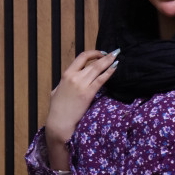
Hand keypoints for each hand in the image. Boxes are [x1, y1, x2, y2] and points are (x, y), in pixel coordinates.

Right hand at [45, 49, 118, 168]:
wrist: (59, 122)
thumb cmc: (57, 109)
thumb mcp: (57, 91)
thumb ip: (64, 84)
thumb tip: (68, 81)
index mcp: (66, 74)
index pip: (82, 57)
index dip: (93, 53)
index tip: (101, 54)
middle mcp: (74, 77)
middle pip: (93, 62)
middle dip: (105, 56)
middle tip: (115, 52)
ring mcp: (82, 85)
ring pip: (98, 68)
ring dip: (109, 61)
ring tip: (117, 56)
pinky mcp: (88, 94)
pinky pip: (101, 80)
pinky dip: (109, 72)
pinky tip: (115, 68)